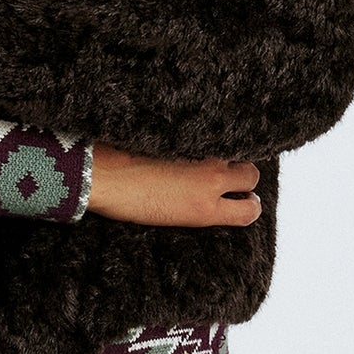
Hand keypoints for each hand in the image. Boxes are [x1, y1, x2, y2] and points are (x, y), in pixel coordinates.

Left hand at [88, 142, 261, 227]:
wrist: (101, 175)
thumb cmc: (127, 202)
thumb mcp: (171, 219)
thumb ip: (198, 208)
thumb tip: (211, 200)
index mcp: (203, 210)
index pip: (250, 210)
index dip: (249, 206)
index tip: (243, 201)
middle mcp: (209, 180)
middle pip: (251, 174)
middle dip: (245, 177)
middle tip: (231, 178)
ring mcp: (199, 154)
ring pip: (235, 152)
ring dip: (228, 156)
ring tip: (210, 160)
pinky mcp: (185, 134)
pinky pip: (211, 135)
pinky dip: (208, 141)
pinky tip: (194, 143)